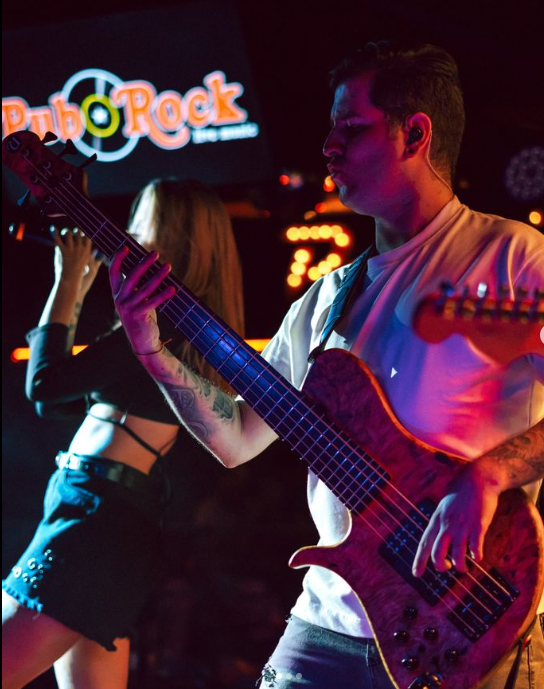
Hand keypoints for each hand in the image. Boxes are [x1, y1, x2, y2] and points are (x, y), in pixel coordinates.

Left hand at [52, 227, 100, 295]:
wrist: (70, 282)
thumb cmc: (81, 278)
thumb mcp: (93, 270)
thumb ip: (97, 261)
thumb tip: (100, 255)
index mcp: (87, 251)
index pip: (87, 236)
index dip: (85, 233)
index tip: (83, 232)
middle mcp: (80, 248)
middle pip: (78, 232)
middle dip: (75, 231)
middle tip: (73, 233)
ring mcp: (70, 249)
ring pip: (68, 233)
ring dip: (66, 232)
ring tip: (64, 234)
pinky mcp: (61, 251)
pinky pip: (57, 238)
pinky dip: (54, 232)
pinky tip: (53, 228)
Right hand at [109, 247, 175, 354]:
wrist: (142, 342)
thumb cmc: (141, 318)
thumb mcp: (136, 302)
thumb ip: (137, 288)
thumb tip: (150, 269)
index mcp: (117, 295)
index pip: (113, 273)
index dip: (118, 259)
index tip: (125, 247)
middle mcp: (120, 300)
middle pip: (131, 276)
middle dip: (144, 263)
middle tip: (155, 253)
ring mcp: (128, 308)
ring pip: (145, 288)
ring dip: (158, 276)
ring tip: (168, 266)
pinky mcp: (139, 315)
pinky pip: (153, 301)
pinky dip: (164, 294)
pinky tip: (173, 288)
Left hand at [412, 461, 500, 575]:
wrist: (478, 479)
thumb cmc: (461, 491)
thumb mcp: (443, 505)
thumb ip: (440, 521)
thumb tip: (438, 536)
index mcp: (436, 519)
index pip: (424, 544)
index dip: (419, 561)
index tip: (416, 574)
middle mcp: (446, 525)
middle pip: (437, 554)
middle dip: (440, 566)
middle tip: (447, 567)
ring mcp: (462, 526)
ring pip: (457, 556)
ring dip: (460, 566)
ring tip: (463, 567)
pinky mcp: (478, 526)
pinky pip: (475, 549)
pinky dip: (476, 556)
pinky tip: (477, 555)